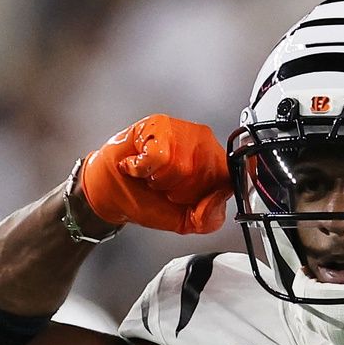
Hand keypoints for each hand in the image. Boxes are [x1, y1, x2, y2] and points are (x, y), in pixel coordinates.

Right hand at [80, 115, 231, 234]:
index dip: (205, 194)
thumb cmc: (150, 200)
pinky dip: (143, 168)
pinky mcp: (159, 124)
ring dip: (160, 177)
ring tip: (152, 174)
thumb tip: (216, 200)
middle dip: (180, 189)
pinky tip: (139, 165)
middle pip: (205, 173)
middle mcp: (204, 143)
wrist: (113, 192)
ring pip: (182, 164)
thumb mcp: (185, 220)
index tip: (186, 198)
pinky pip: (159, 156)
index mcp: (217, 165)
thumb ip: (209, 219)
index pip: (229, 177)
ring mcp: (183, 129)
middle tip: (166, 186)